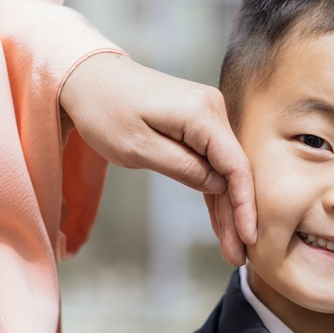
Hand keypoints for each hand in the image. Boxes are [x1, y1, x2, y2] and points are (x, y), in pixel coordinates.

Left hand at [60, 53, 255, 264]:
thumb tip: (218, 185)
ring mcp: (206, 114)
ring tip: (230, 247)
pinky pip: (210, 160)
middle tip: (237, 256)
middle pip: (233, 170)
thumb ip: (183, 168)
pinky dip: (213, 190)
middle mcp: (213, 109)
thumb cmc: (104, 109)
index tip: (248, 238)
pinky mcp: (196, 121)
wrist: (86, 76)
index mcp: (201, 113)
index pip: (236, 166)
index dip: (245, 204)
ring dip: (226, 207)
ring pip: (224, 169)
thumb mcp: (138, 148)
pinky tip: (220, 221)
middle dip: (237, 214)